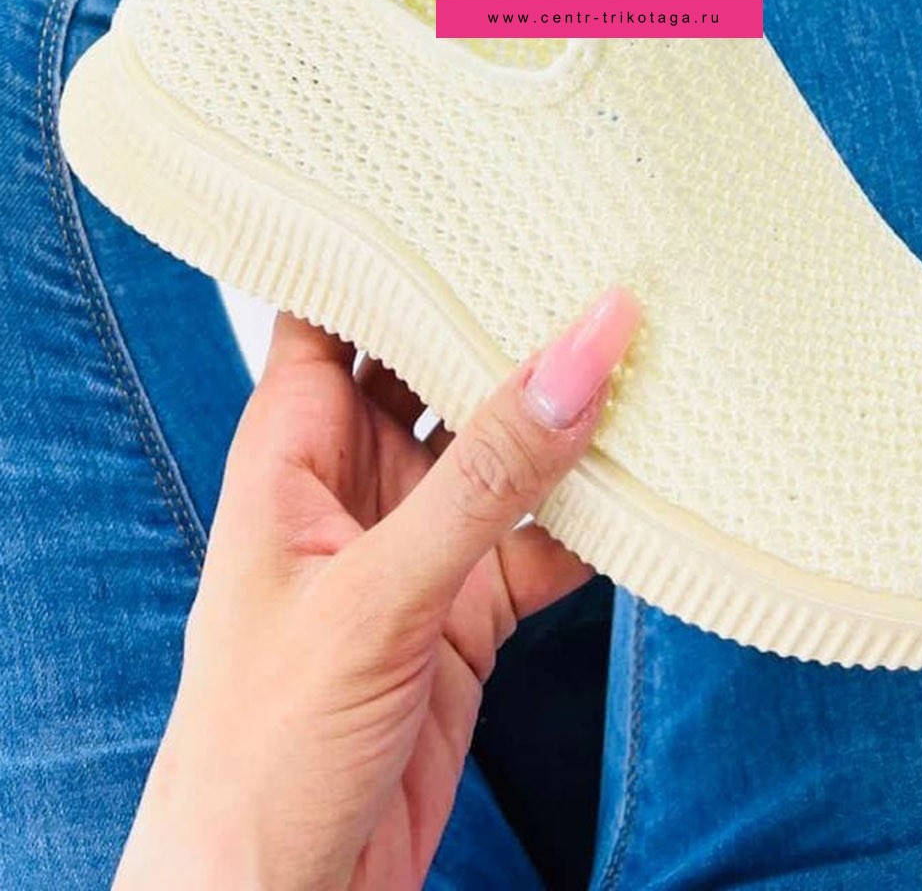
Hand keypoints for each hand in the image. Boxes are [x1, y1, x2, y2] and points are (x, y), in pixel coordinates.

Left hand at [115, 286, 639, 890]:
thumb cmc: (260, 747)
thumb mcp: (379, 594)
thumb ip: (488, 475)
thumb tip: (582, 347)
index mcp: (293, 446)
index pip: (335, 307)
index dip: (389, 243)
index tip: (472, 182)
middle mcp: (356, 480)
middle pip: (436, 368)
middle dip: (506, 320)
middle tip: (597, 250)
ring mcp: (416, 545)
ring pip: (505, 452)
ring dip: (569, 419)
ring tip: (652, 351)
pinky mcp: (467, 612)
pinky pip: (544, 538)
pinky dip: (598, 518)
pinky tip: (653, 486)